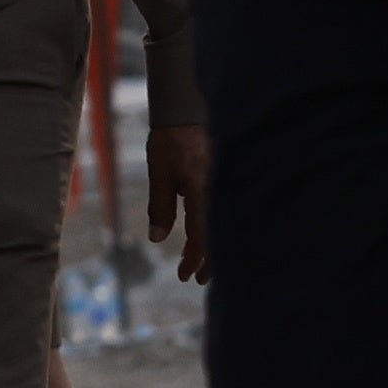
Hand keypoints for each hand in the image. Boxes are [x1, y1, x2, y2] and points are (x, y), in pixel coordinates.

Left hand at [145, 120, 213, 284]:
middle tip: (198, 279)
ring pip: (226, 225)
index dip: (196, 259)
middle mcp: (220, 188)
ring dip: (216, 246)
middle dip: (211, 261)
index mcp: (202, 189)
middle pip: (221, 235)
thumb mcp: (159, 173)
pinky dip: (220, 228)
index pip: (203, 235)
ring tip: (202, 263)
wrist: (186, 109)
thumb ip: (160, 207)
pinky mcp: (229, 179)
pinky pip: (229, 211)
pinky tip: (212, 236)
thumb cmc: (170, 140)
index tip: (186, 276)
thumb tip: (158, 239)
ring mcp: (228, 183)